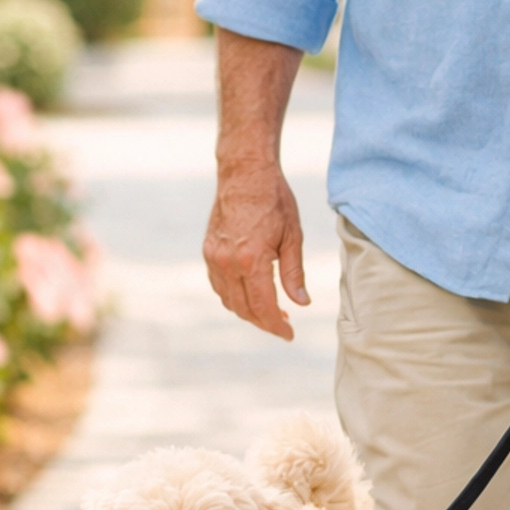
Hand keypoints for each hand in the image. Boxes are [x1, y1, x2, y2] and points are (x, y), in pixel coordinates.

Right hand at [204, 158, 309, 340]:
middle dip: (264, 322)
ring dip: (248, 312)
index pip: (264, 307)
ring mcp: (214, 257)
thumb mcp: (293, 235)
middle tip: (283, 325)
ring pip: (229, 300)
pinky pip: (219, 285)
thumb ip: (294, 273)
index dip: (277, 326)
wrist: (245, 173)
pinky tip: (250, 294)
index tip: (289, 335)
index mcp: (252, 260)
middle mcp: (228, 263)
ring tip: (270, 312)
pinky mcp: (208, 250)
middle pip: (244, 309)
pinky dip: (233, 297)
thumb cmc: (274, 200)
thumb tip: (301, 303)